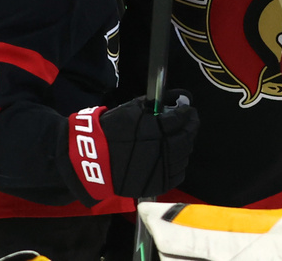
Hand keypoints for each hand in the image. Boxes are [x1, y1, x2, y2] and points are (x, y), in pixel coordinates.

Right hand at [67, 90, 197, 200]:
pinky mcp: (157, 184)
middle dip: (190, 127)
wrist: (92, 159)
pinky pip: (177, 174)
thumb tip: (175, 98)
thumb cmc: (110, 130)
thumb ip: (154, 104)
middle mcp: (162, 149)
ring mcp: (161, 168)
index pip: (182, 119)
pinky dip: (179, 164)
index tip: (188, 110)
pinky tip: (174, 157)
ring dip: (185, 145)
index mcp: (156, 128)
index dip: (188, 113)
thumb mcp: (131, 109)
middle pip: (186, 137)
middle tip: (189, 122)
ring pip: (184, 156)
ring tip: (180, 138)